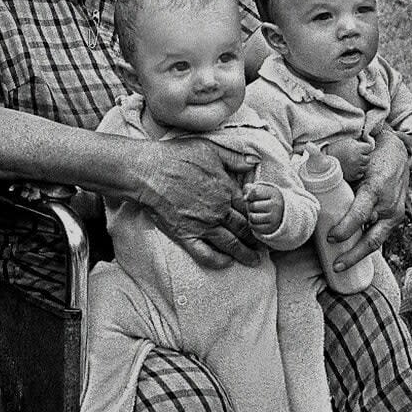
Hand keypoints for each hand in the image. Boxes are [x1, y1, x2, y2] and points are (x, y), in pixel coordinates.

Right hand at [137, 138, 261, 267]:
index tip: (264, 223)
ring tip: (254, 260)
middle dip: (256, 239)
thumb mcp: (210, 148)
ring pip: (230, 244)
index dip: (258, 217)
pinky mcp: (185, 235)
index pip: (249, 208)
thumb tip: (254, 161)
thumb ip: (235, 157)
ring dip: (245, 254)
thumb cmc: (177, 157)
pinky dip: (218, 261)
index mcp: (226, 190)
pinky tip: (226, 262)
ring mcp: (203, 225)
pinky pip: (205, 254)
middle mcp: (218, 210)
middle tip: (264, 246)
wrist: (148, 171)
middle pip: (244, 229)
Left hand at [243, 181, 284, 236]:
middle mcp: (275, 205)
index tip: (252, 197)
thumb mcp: (260, 190)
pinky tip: (256, 220)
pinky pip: (255, 227)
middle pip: (252, 206)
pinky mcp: (271, 227)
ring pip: (253, 217)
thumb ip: (249, 189)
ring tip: (255, 213)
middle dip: (250, 206)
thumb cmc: (265, 199)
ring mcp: (274, 217)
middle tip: (255, 206)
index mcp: (273, 193)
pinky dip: (252, 224)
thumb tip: (245, 198)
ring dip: (250, 215)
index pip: (254, 193)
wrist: (281, 211)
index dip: (249, 195)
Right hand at [323, 136, 373, 182]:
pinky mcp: (352, 176)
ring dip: (361, 164)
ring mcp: (355, 168)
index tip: (362, 149)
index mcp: (356, 148)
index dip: (366, 148)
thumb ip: (358, 142)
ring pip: (366, 167)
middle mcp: (357, 158)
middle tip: (357, 156)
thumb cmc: (336, 148)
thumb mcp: (347, 141)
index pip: (369, 148)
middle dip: (364, 157)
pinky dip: (358, 172)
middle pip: (368, 158)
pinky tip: (352, 168)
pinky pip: (360, 174)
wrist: (325, 160)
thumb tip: (368, 144)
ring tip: (354, 162)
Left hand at [328, 128, 408, 269]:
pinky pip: (380, 235)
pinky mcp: (396, 218)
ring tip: (341, 266)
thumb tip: (312, 188)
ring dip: (359, 255)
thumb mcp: (357, 163)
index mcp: (376, 189)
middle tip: (335, 265)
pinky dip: (366, 246)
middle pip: (372, 239)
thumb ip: (339, 177)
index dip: (345, 229)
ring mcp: (395, 214)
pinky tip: (353, 255)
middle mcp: (389, 206)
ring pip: (377, 241)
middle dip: (353, 256)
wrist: (399, 153)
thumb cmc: (372, 157)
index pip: (360, 215)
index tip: (330, 238)